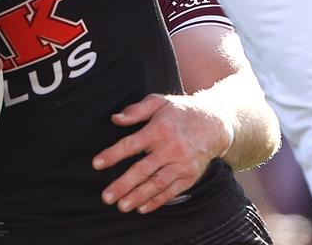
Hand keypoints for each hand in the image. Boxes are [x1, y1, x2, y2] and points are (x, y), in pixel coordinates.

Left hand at [92, 93, 232, 214]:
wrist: (214, 123)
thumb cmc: (180, 112)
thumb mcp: (159, 102)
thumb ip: (136, 110)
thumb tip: (116, 119)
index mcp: (159, 129)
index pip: (131, 144)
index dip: (113, 155)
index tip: (97, 164)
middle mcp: (171, 148)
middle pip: (143, 169)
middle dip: (123, 184)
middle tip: (106, 196)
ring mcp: (182, 164)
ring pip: (157, 184)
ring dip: (138, 196)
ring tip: (121, 206)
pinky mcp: (190, 176)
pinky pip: (172, 191)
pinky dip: (157, 201)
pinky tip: (142, 208)